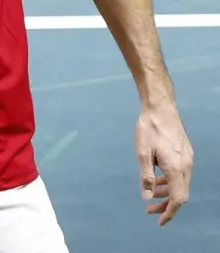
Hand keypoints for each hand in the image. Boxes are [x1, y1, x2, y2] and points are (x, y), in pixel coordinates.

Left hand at [136, 100, 192, 224]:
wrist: (160, 107)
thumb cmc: (149, 128)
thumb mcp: (142, 153)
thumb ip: (146, 177)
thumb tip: (148, 198)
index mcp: (177, 168)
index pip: (178, 199)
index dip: (169, 212)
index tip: (159, 222)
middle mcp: (186, 166)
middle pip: (180, 194)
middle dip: (166, 205)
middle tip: (150, 211)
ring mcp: (187, 159)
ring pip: (180, 184)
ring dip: (166, 192)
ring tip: (151, 195)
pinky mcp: (185, 153)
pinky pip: (179, 173)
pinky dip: (169, 180)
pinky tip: (156, 178)